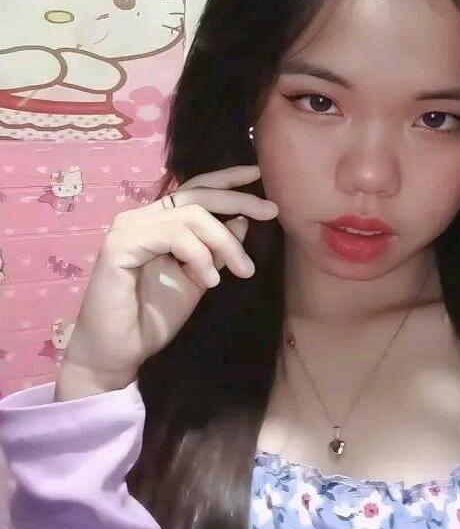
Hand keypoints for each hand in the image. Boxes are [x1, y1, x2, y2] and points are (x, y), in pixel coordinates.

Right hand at [57, 165, 277, 393]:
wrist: (118, 353)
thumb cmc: (153, 318)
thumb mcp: (199, 279)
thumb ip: (216, 251)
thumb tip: (243, 221)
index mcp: (159, 222)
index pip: (195, 189)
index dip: (227, 179)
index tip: (258, 175)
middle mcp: (141, 217)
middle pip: (197, 195)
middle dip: (239, 201)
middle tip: (271, 213)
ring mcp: (128, 228)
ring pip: (191, 215)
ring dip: (223, 242)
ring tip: (240, 271)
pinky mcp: (119, 244)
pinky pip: (172, 235)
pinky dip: (198, 255)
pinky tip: (209, 280)